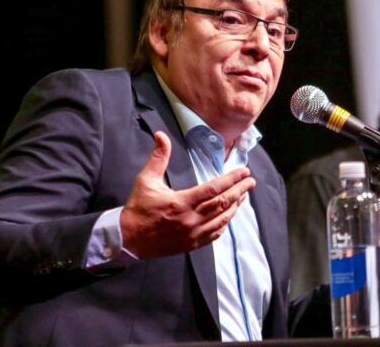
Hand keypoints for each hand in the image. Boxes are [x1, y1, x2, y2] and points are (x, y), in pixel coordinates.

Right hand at [120, 131, 255, 257]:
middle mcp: (190, 219)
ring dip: (235, 206)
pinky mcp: (191, 244)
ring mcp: (192, 234)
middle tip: (251, 181)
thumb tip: (161, 135)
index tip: (244, 172)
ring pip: (221, 219)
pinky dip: (224, 223)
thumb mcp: (146, 180)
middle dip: (239, 191)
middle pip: (223, 203)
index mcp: (181, 202)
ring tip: (244, 195)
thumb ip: (158, 157)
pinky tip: (229, 216)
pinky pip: (214, 234)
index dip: (231, 179)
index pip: (213, 189)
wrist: (129, 239)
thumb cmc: (138, 208)